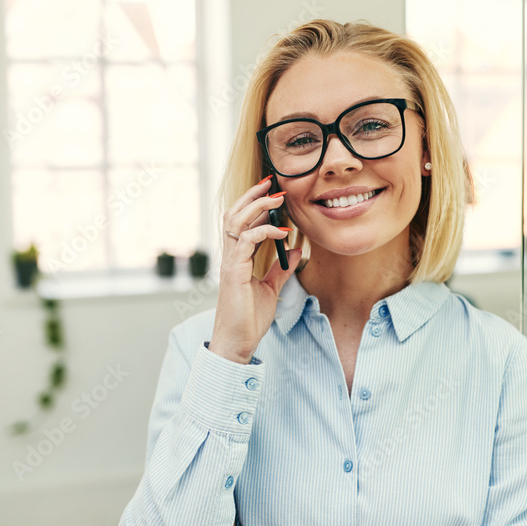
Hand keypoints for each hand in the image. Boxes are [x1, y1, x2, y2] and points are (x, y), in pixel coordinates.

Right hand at [209, 177, 301, 363]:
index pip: (242, 223)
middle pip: (234, 215)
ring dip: (257, 207)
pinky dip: (264, 232)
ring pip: (236, 222)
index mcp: (238, 259)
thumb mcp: (271, 289)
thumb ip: (281, 269)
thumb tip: (296, 252)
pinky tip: (282, 232)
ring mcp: (230, 263)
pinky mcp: (234, 272)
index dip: (255, 205)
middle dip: (252, 196)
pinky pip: (246, 242)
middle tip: (271, 183)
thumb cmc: (249, 319)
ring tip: (277, 199)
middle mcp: (231, 257)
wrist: (238, 342)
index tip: (273, 192)